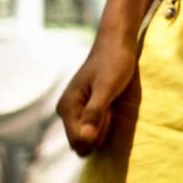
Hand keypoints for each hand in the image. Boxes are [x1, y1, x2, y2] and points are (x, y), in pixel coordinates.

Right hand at [57, 33, 137, 155]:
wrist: (117, 42)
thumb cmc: (114, 62)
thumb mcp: (107, 87)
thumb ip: (94, 112)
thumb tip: (84, 140)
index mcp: (67, 107)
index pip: (78, 141)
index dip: (97, 134)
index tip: (108, 112)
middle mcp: (66, 110)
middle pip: (82, 141)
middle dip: (100, 132)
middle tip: (111, 107)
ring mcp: (75, 109)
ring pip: (89, 135)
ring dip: (104, 126)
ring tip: (111, 104)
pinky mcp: (84, 107)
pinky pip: (93, 126)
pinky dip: (105, 120)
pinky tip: (111, 105)